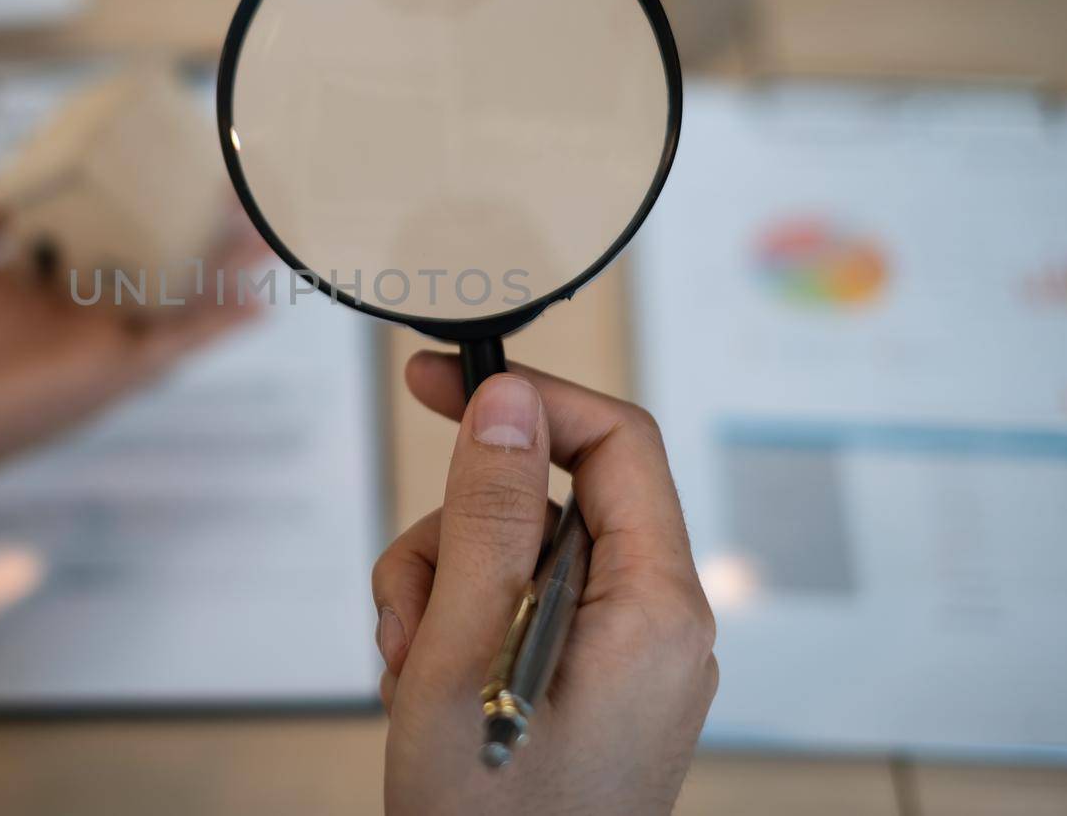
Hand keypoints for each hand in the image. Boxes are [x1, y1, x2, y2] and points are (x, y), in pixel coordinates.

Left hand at [0, 196, 263, 531]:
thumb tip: (17, 164)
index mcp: (27, 279)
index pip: (98, 231)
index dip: (138, 197)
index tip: (170, 154)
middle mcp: (66, 311)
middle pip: (147, 260)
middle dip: (193, 223)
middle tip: (236, 181)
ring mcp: (88, 342)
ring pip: (175, 298)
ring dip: (223, 266)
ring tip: (268, 226)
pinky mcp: (102, 375)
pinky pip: (172, 346)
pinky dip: (216, 325)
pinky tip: (257, 299)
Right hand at [373, 352, 717, 815]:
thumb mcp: (466, 653)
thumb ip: (492, 516)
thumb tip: (509, 401)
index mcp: (656, 607)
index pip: (616, 442)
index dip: (530, 396)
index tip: (441, 380)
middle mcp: (656, 622)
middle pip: (550, 501)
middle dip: (459, 533)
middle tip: (409, 603)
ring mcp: (624, 655)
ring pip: (519, 552)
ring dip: (443, 588)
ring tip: (412, 671)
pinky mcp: (589, 679)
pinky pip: (519, 606)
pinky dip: (458, 626)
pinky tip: (427, 685)